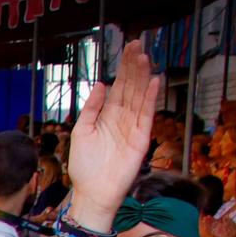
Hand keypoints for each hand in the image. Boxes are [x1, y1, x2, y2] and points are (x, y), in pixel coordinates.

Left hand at [66, 42, 161, 228]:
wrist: (92, 192)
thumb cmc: (84, 166)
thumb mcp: (82, 132)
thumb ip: (91, 109)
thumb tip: (100, 84)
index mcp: (107, 115)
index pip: (119, 86)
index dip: (124, 68)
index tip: (128, 48)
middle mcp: (122, 118)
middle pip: (131, 87)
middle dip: (134, 66)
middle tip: (138, 44)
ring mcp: (133, 127)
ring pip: (140, 97)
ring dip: (143, 77)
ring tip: (145, 57)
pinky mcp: (140, 139)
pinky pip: (146, 115)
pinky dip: (150, 99)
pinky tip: (154, 82)